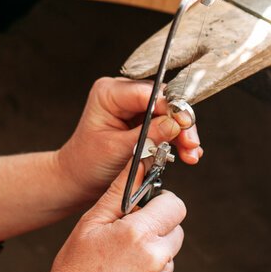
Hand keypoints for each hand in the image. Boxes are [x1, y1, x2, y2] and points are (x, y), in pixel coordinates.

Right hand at [38, 169, 185, 271]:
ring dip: (153, 258)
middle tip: (128, 240)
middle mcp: (156, 258)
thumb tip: (140, 161)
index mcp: (138, 233)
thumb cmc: (74, 268)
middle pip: (176, 231)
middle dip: (158, 230)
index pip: (175, 205)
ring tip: (120, 268)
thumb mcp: (91, 223)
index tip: (147, 209)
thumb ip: (120, 191)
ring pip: (169, 258)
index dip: (162, 204)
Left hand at [56, 77, 200, 204]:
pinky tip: (185, 154)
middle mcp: (123, 94)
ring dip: (181, 134)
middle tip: (190, 144)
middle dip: (179, 123)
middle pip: (163, 101)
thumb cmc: (88, 163)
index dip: (170, 107)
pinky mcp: (143, 120)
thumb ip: (148, 134)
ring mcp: (134, 107)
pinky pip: (167, 125)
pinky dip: (177, 139)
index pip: (148, 92)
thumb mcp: (117, 149)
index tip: (184, 124)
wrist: (80, 179)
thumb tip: (175, 124)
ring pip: (169, 113)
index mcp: (109, 93)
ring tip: (190, 154)